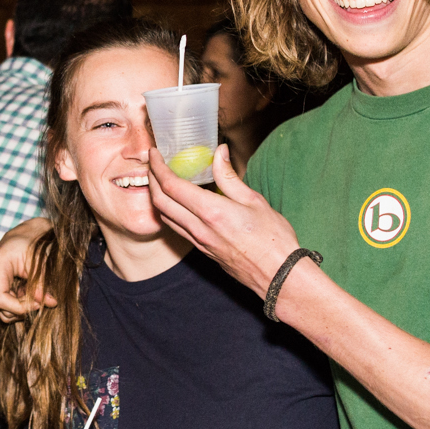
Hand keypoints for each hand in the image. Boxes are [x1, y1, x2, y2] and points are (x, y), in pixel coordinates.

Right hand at [0, 217, 54, 320]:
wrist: (30, 233)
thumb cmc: (35, 242)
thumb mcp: (41, 262)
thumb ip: (43, 284)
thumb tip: (49, 303)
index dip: (19, 308)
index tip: (39, 305)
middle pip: (0, 307)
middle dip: (23, 308)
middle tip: (42, 301)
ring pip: (2, 309)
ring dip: (21, 309)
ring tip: (37, 297)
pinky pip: (5, 304)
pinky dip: (19, 305)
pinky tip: (31, 295)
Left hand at [146, 143, 298, 298]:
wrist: (278, 276)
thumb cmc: (273, 239)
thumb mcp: (254, 201)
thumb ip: (230, 176)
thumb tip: (219, 152)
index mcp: (211, 212)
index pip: (171, 186)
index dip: (158, 167)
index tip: (154, 153)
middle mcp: (199, 228)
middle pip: (160, 201)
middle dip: (151, 179)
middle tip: (153, 163)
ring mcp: (198, 242)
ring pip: (165, 216)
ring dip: (157, 196)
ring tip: (160, 179)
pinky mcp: (202, 250)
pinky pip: (177, 228)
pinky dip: (169, 211)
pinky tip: (177, 202)